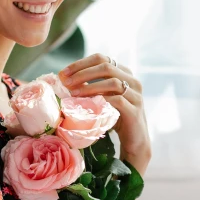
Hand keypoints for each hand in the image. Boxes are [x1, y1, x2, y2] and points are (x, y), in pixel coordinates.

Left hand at [59, 53, 151, 175]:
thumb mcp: (103, 98)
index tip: (63, 73)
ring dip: (90, 86)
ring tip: (73, 93)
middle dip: (82, 73)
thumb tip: (65, 79)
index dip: (80, 63)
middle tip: (65, 82)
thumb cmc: (115, 118)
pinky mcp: (135, 110)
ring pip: (112, 82)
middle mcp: (132, 81)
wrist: (134, 141)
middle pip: (106, 66)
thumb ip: (90, 87)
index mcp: (124, 73)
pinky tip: (87, 104)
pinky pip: (117, 100)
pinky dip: (101, 99)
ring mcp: (136, 95)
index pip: (101, 58)